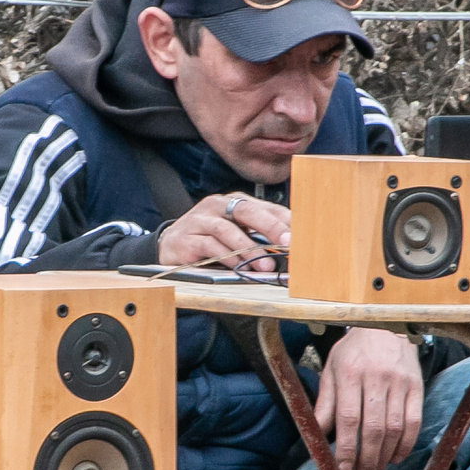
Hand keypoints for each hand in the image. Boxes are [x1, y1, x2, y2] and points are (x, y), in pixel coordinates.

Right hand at [158, 191, 292, 272]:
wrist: (169, 247)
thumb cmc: (209, 240)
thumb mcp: (235, 233)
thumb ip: (258, 236)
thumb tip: (288, 248)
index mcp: (233, 202)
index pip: (263, 206)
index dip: (283, 219)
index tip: (301, 234)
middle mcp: (216, 206)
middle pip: (246, 211)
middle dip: (270, 227)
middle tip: (287, 242)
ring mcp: (199, 220)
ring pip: (228, 230)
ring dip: (249, 249)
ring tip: (265, 266)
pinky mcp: (186, 238)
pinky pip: (210, 246)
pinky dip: (227, 258)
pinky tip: (239, 268)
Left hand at [312, 327, 422, 469]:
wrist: (386, 325)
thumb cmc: (354, 351)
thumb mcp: (331, 369)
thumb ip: (326, 402)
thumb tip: (318, 434)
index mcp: (350, 373)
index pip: (348, 418)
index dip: (346, 447)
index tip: (342, 468)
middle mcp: (376, 378)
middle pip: (373, 428)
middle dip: (366, 460)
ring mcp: (399, 382)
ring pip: (395, 429)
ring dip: (385, 456)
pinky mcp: (417, 386)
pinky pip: (414, 422)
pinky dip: (406, 444)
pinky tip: (396, 457)